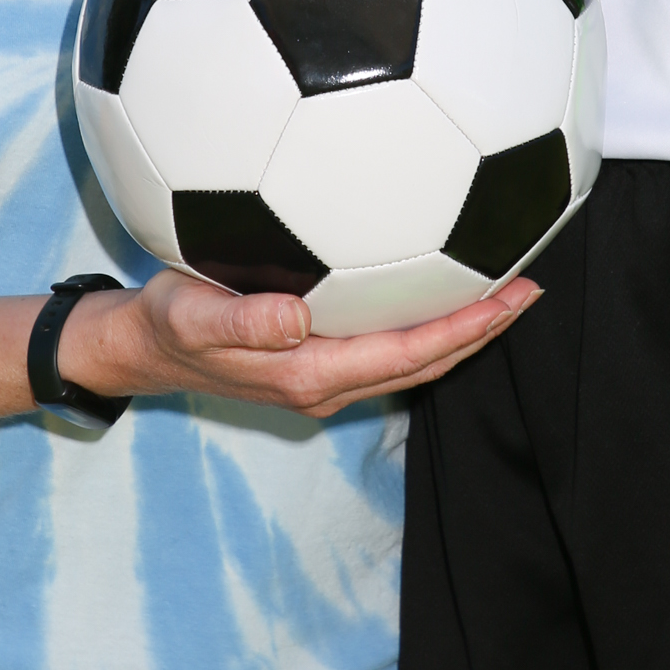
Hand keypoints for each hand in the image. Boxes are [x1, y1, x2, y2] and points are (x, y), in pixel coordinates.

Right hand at [60, 266, 540, 419]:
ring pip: (411, 359)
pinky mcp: (315, 360)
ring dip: (461, 329)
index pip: (407, 354)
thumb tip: (298, 315)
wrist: (140, 348)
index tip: (509, 296)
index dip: (464, 328)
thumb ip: (243, 318)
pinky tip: (436, 286)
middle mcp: (327, 384)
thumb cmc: (166, 323)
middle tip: (529, 286)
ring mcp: (324, 377)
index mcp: (310, 374)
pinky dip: (425, 323)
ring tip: (502, 289)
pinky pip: (388, 347)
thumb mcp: (192, 315)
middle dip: (481, 329)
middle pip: (425, 362)